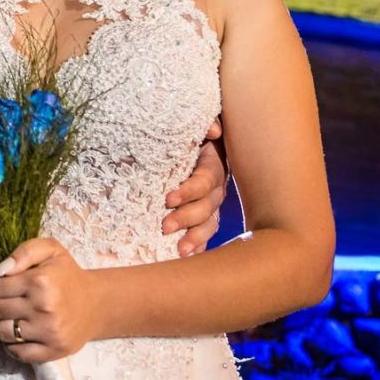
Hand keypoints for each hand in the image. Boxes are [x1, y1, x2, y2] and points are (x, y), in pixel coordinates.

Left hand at [0, 237, 102, 364]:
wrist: (97, 304)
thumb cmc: (67, 275)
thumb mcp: (50, 250)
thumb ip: (24, 252)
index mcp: (40, 281)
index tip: (2, 287)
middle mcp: (43, 308)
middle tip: (9, 301)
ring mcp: (48, 332)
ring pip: (2, 332)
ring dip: (3, 324)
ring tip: (14, 317)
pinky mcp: (53, 351)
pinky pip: (17, 353)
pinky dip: (13, 345)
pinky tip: (21, 334)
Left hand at [161, 117, 227, 256]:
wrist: (193, 143)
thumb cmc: (188, 135)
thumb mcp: (194, 126)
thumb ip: (205, 123)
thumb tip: (214, 131)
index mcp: (213, 166)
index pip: (205, 181)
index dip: (189, 191)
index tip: (168, 198)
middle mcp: (215, 188)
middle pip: (206, 207)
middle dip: (186, 218)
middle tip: (164, 226)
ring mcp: (211, 204)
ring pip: (208, 224)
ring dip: (195, 237)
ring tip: (179, 250)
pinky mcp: (204, 216)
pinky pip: (205, 233)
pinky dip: (198, 245)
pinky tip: (187, 256)